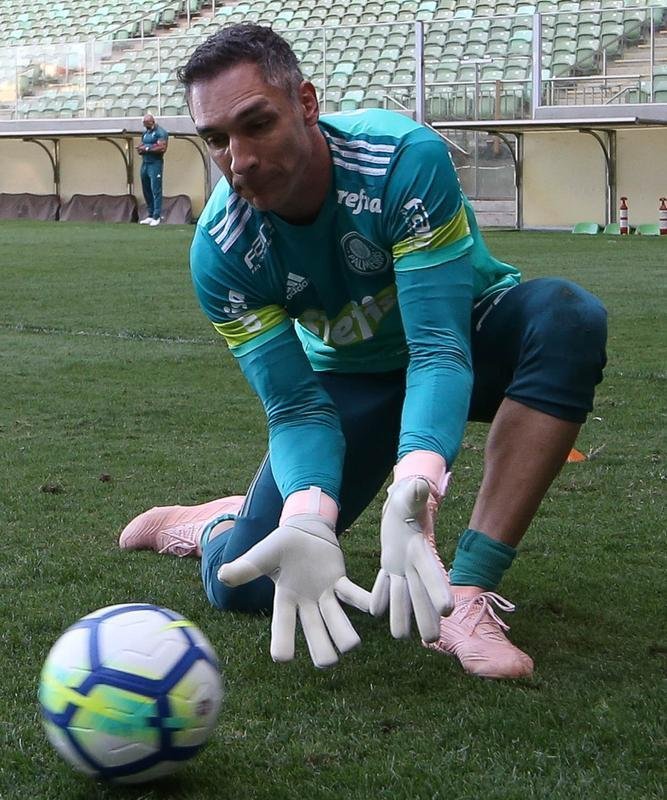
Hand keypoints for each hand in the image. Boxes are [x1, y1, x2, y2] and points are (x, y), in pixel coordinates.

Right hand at [218, 514, 370, 667]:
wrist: (302, 529)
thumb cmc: (279, 545)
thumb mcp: (262, 555)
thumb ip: (246, 567)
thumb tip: (222, 575)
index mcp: (284, 599)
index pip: (282, 625)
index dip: (283, 641)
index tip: (282, 658)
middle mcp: (306, 603)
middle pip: (315, 633)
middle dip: (322, 649)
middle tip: (328, 661)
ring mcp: (325, 595)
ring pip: (337, 621)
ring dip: (345, 634)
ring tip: (351, 645)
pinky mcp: (340, 582)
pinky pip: (354, 595)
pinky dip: (365, 601)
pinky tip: (376, 609)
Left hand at [370, 476, 453, 641]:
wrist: (405, 506)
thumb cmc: (411, 498)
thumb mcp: (411, 495)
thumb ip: (415, 494)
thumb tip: (418, 485)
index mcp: (421, 549)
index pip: (433, 572)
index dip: (439, 590)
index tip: (448, 609)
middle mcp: (414, 564)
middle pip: (422, 594)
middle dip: (426, 616)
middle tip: (431, 640)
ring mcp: (402, 568)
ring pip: (403, 597)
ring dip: (401, 615)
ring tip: (400, 636)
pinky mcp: (389, 568)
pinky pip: (384, 587)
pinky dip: (380, 598)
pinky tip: (374, 612)